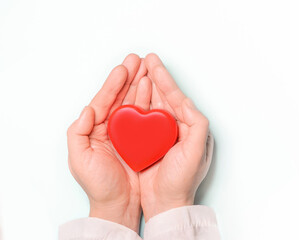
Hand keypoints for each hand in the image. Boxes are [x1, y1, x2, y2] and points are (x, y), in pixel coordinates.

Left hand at [66, 54, 147, 231]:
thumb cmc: (99, 185)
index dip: (114, 82)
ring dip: (141, 84)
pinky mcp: (143, 140)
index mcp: (94, 129)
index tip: (124, 67)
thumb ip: (78, 132)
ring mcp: (128, 133)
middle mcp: (111, 127)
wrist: (118, 204)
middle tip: (139, 59)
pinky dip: (150, 101)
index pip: (105, 100)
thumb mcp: (79, 159)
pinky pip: (146, 116)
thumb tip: (88, 109)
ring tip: (149, 68)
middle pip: (121, 96)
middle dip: (130, 76)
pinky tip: (155, 91)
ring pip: (135, 102)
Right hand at [138, 53, 213, 221]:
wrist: (166, 203)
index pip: (175, 97)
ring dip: (143, 86)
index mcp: (189, 127)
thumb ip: (196, 124)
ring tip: (136, 69)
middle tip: (143, 59)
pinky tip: (129, 95)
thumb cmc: (182, 180)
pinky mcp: (146, 143)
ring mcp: (160, 135)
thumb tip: (186, 102)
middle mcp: (176, 128)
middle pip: (162, 97)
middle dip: (153, 77)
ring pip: (151, 104)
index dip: (164, 79)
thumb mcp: (196, 151)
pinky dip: (134, 104)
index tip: (153, 63)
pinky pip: (139, 119)